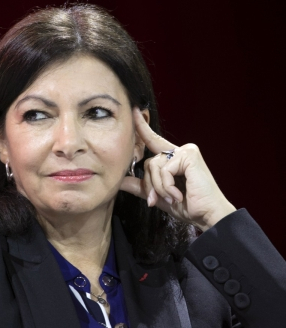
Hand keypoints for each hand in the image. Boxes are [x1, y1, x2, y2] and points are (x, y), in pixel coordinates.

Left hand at [120, 108, 235, 230]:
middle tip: (159, 199)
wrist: (208, 215)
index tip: (134, 111)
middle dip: (151, 184)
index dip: (142, 127)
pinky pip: (164, 169)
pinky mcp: (189, 155)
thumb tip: (120, 182)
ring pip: (154, 165)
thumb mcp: (159, 195)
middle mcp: (180, 151)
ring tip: (173, 197)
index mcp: (174, 158)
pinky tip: (178, 195)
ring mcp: (185, 151)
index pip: (154, 141)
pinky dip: (167, 186)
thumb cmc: (188, 206)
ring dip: (159, 187)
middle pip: (148, 162)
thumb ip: (141, 187)